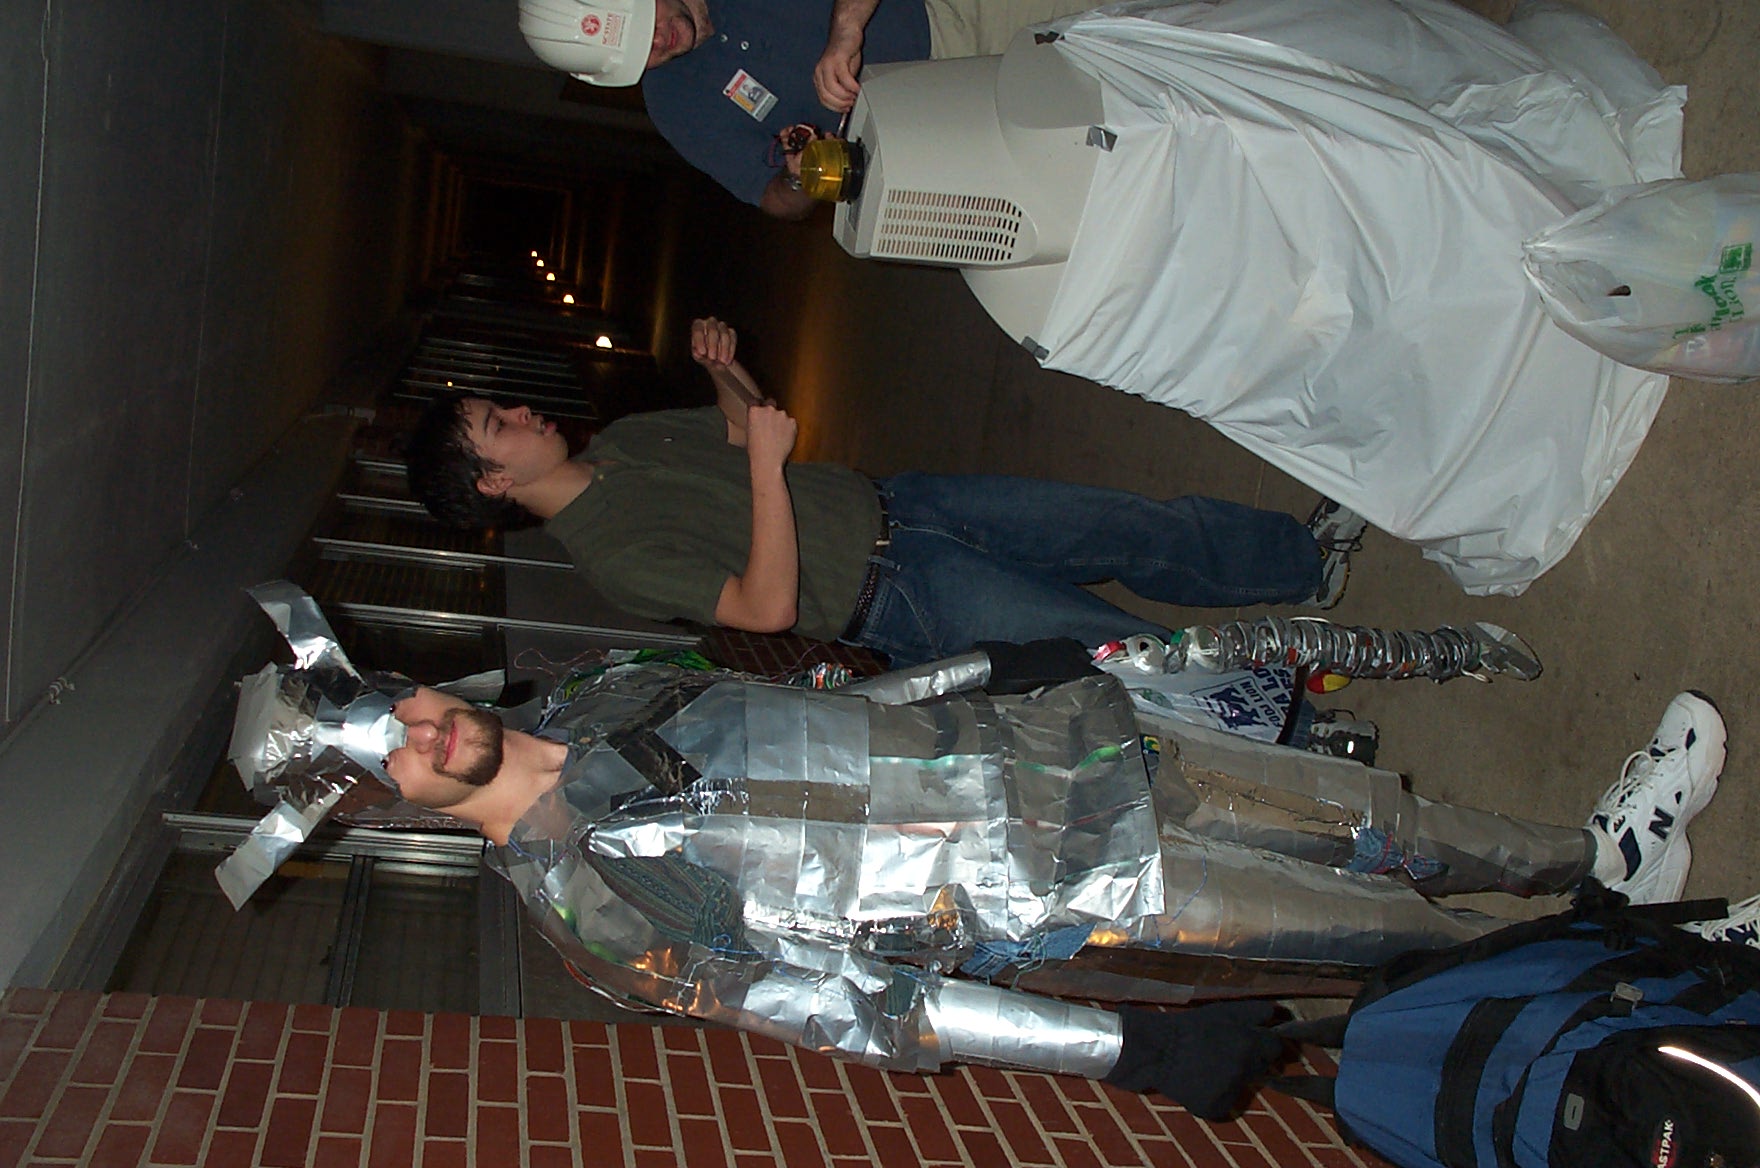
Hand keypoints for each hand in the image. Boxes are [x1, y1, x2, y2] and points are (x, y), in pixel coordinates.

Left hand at [691, 317, 736, 369]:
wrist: (717, 360)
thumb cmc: (704, 356)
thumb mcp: (699, 357)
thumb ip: (698, 355)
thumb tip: (698, 353)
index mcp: (698, 325)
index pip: (698, 328)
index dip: (699, 340)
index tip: (702, 353)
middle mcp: (710, 322)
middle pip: (713, 330)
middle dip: (713, 345)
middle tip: (712, 358)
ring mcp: (722, 326)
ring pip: (724, 334)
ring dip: (723, 349)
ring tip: (722, 361)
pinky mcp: (731, 332)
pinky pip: (732, 339)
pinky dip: (730, 351)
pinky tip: (728, 361)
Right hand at [745, 404, 797, 468]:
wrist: (768, 460)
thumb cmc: (756, 450)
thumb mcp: (749, 430)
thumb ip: (755, 419)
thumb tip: (760, 417)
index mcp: (754, 410)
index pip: (755, 401)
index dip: (757, 406)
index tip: (759, 410)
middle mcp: (768, 409)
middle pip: (770, 402)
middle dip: (770, 408)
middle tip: (770, 422)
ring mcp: (782, 414)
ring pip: (782, 414)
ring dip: (780, 420)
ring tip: (777, 436)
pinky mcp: (792, 422)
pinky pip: (791, 422)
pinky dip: (789, 428)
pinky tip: (784, 438)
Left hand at [813, 27, 863, 112]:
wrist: (846, 32)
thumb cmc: (845, 53)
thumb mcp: (842, 75)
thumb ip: (842, 88)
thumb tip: (848, 102)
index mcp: (819, 77)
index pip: (823, 100)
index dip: (835, 107)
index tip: (846, 109)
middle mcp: (820, 72)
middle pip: (826, 96)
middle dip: (840, 104)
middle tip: (852, 103)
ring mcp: (827, 65)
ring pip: (832, 89)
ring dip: (845, 96)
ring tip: (855, 96)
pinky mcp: (836, 59)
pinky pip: (843, 78)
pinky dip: (852, 86)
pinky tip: (857, 87)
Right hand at [1104, 1002, 1286, 1119]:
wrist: (1156, 1050)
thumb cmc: (1188, 1027)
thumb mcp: (1224, 1011)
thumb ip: (1255, 1013)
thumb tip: (1279, 1015)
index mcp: (1251, 1042)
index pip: (1276, 1046)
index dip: (1265, 1043)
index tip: (1255, 1042)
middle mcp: (1247, 1068)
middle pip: (1262, 1067)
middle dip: (1251, 1060)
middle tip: (1226, 1053)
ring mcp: (1233, 1090)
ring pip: (1243, 1085)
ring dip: (1233, 1078)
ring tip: (1208, 1067)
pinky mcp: (1218, 1107)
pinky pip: (1225, 1103)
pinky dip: (1215, 1096)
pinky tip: (1199, 1083)